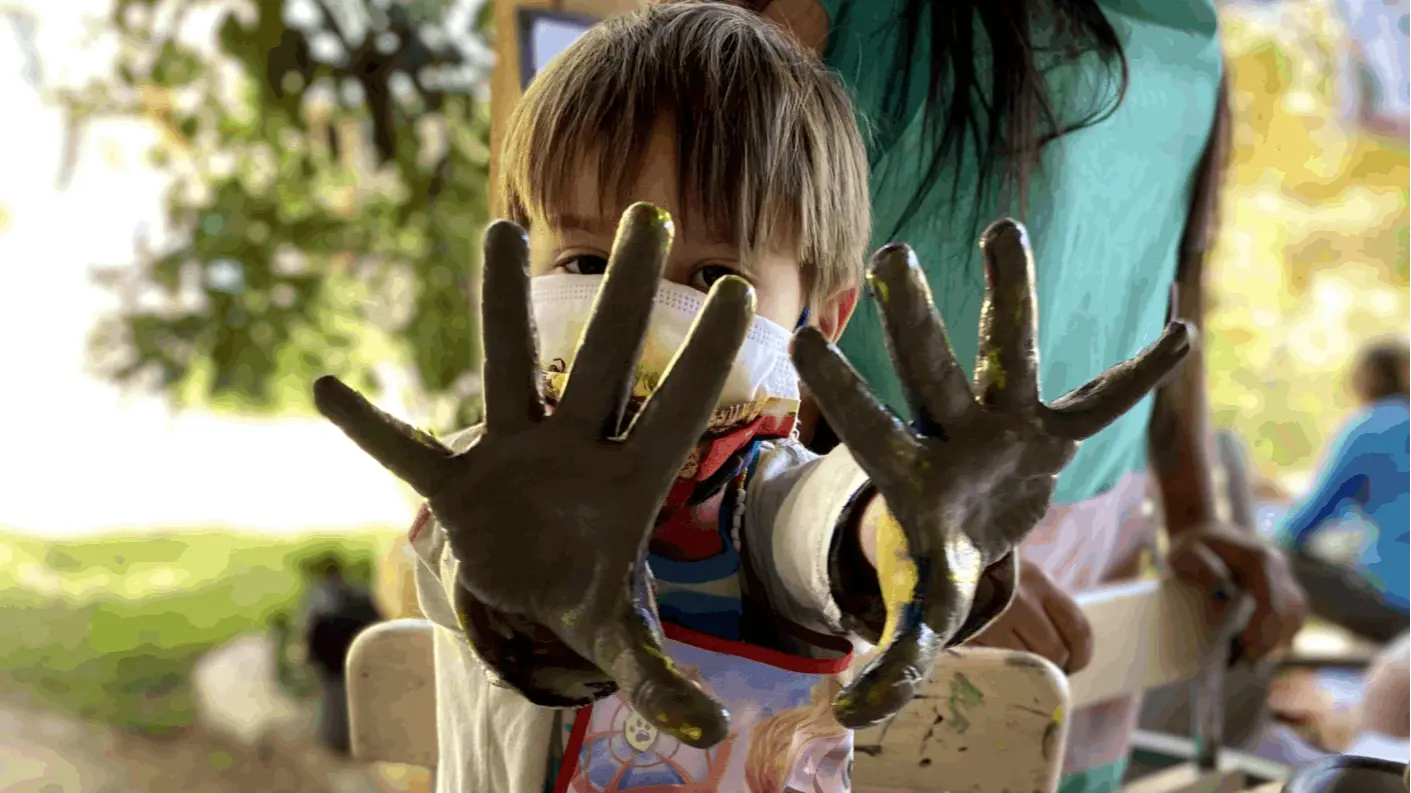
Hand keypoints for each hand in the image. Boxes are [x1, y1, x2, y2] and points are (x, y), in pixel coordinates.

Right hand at [313, 203, 755, 748]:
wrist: (527, 586)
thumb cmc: (586, 590)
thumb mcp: (621, 638)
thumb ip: (661, 680)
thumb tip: (711, 736)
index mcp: (630, 483)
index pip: (675, 413)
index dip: (706, 360)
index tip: (745, 290)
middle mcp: (576, 449)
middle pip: (607, 362)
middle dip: (629, 296)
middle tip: (653, 215)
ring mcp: (515, 456)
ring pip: (511, 368)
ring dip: (505, 305)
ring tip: (499, 230)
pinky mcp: (458, 482)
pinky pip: (409, 451)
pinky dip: (372, 428)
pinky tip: (328, 389)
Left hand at [791, 219, 1192, 726]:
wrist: (971, 529)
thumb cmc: (937, 563)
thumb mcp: (921, 612)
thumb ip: (894, 659)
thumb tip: (851, 721)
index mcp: (904, 472)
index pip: (864, 425)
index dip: (838, 386)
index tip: (801, 334)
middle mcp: (948, 432)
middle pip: (928, 371)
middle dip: (910, 321)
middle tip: (888, 255)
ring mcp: (1002, 423)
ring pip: (1006, 349)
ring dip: (1008, 293)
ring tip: (1003, 226)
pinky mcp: (1052, 430)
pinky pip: (1101, 400)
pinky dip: (1139, 376)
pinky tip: (1182, 332)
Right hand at [966, 558, 1093, 673]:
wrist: (929, 558)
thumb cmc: (980, 571)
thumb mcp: (1016, 575)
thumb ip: (1039, 604)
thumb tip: (1063, 652)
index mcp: (1037, 581)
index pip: (1078, 628)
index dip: (1081, 654)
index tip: (1074, 664)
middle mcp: (1018, 599)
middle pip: (1054, 652)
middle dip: (1051, 667)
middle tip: (1038, 670)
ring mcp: (990, 619)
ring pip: (1025, 664)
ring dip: (1023, 672)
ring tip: (1010, 667)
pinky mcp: (964, 635)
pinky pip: (992, 664)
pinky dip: (994, 669)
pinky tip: (987, 664)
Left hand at [1167, 523, 1306, 661]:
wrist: (1200, 528)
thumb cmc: (1188, 545)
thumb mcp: (1183, 553)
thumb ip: (1200, 569)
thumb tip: (1221, 595)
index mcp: (1258, 558)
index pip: (1271, 603)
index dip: (1262, 632)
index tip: (1247, 655)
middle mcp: (1278, 565)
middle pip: (1289, 612)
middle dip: (1271, 642)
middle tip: (1248, 665)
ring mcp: (1284, 574)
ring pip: (1295, 615)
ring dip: (1279, 639)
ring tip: (1254, 659)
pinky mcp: (1283, 584)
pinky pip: (1293, 613)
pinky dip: (1281, 632)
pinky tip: (1262, 647)